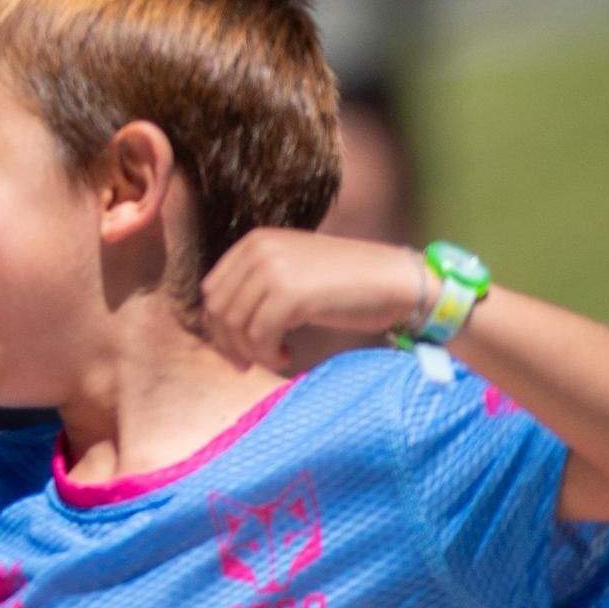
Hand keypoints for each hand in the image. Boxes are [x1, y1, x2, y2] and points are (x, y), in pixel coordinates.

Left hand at [206, 227, 431, 372]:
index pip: (212, 289)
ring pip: (235, 324)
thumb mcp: (293, 273)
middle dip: (228, 343)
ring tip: (275, 358)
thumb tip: (222, 327)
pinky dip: (267, 354)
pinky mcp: (290, 293)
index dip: (217, 325)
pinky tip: (286, 357)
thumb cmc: (350, 284)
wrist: (396, 279)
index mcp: (254, 242)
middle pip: (218, 308)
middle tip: (247, 365)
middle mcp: (258, 250)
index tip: (234, 349)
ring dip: (251, 351)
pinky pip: (258, 334)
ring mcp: (272, 269)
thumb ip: (258, 287)